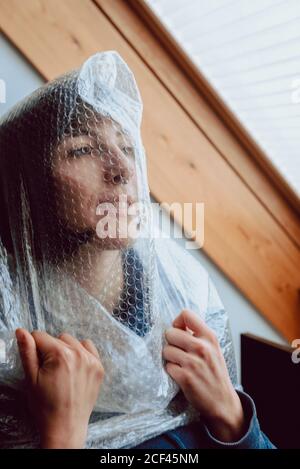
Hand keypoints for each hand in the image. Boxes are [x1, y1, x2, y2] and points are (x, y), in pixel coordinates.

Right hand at [15, 328, 103, 448]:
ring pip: (72, 341)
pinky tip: (74, 367)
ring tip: (61, 370)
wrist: (65, 427)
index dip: (34, 349)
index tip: (37, 364)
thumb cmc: (45, 406)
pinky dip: (81, 352)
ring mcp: (91, 360)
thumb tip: (22, 331)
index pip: (40, 336)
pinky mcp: (99, 367)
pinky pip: (88, 347)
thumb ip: (27, 351)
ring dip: (65, 350)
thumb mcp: (31, 379)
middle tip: (49, 370)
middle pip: (57, 338)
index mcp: (60, 354)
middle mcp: (79, 353)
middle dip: (50, 349)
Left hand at [163, 309, 245, 441]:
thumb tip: (177, 324)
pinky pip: (167, 366)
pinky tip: (181, 375)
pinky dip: (172, 371)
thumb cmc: (215, 373)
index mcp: (210, 337)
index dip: (177, 322)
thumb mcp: (213, 348)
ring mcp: (193, 363)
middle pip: (170, 332)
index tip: (180, 331)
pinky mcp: (185, 377)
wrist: (223, 402)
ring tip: (181, 364)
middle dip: (171, 342)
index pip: (186, 314)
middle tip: (179, 352)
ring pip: (166, 350)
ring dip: (170, 358)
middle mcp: (202, 347)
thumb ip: (198, 335)